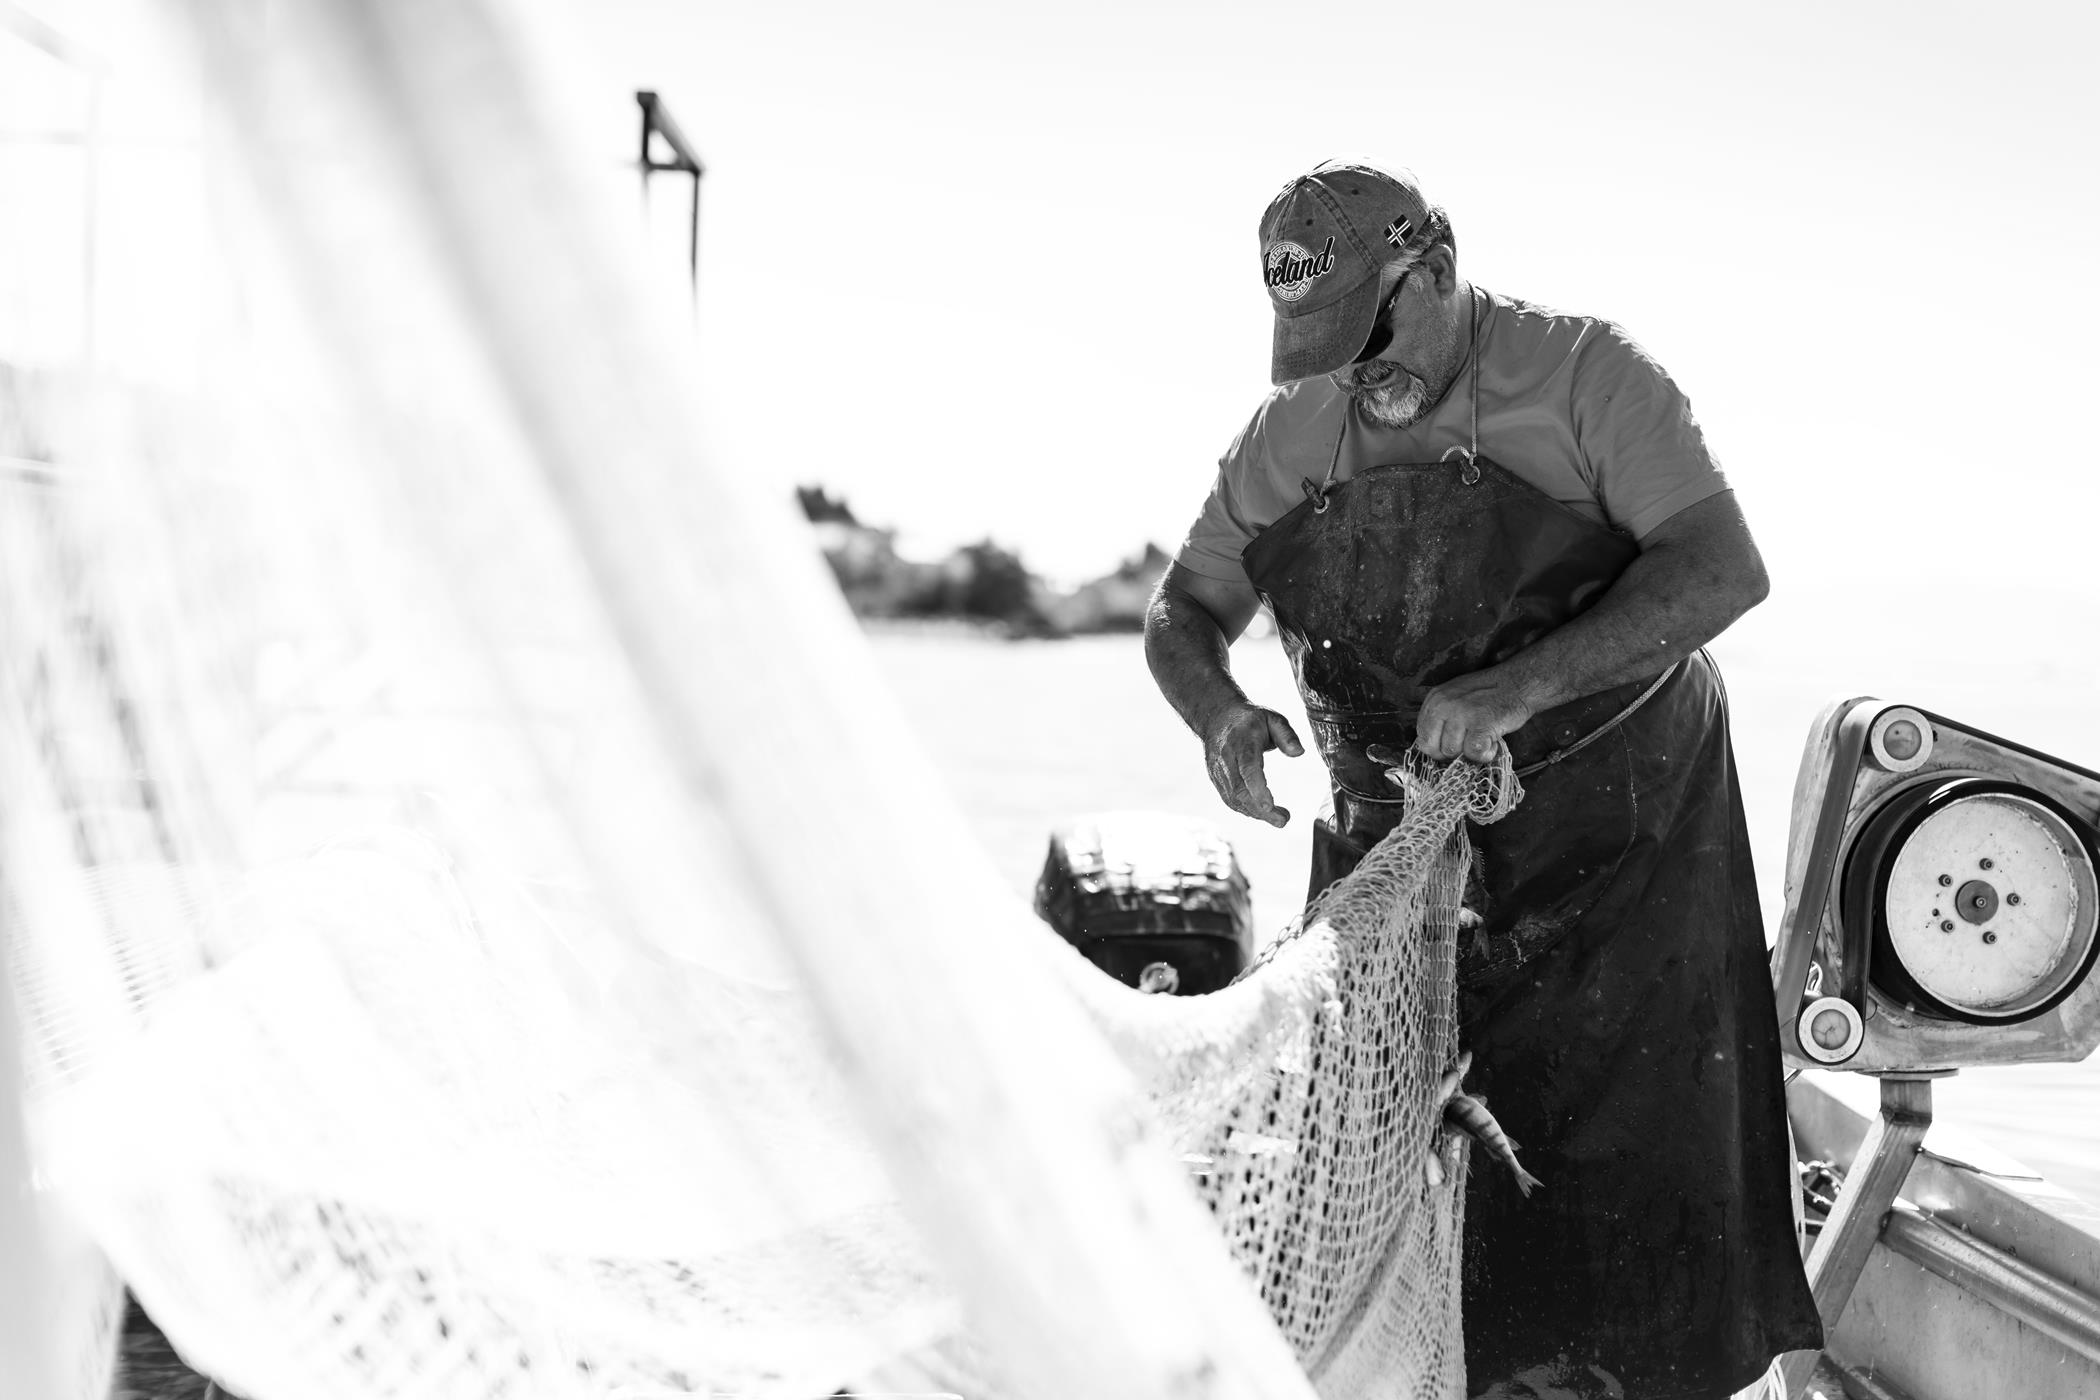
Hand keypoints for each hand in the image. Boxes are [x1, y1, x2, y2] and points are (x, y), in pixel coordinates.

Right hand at [1203, 703, 1303, 827]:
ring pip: (1234, 798)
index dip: (1257, 789)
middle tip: (1283, 820)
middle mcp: (1227, 758)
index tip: (1270, 806)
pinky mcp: (1216, 780)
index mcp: (1242, 742)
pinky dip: (1246, 810)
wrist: (1217, 717)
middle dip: (1260, 810)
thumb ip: (1287, 735)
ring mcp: (1219, 771)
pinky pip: (1230, 799)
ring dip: (1256, 813)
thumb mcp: (1272, 719)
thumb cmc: (1250, 720)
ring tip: (1279, 819)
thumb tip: (1299, 752)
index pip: (1248, 768)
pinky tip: (1262, 812)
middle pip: (1240, 790)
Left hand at [1414, 669, 1535, 762]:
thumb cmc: (1489, 694)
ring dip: (1471, 752)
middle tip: (1470, 742)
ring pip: (1452, 752)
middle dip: (1451, 753)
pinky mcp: (1481, 725)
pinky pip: (1473, 753)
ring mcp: (1461, 714)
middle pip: (1433, 749)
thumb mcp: (1455, 698)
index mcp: (1435, 699)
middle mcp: (1443, 705)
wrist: (1519, 683)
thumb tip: (1428, 747)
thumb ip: (1440, 719)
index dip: (1438, 747)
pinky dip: (1485, 755)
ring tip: (1484, 738)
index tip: (1455, 743)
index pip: (1422, 737)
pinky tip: (1493, 743)